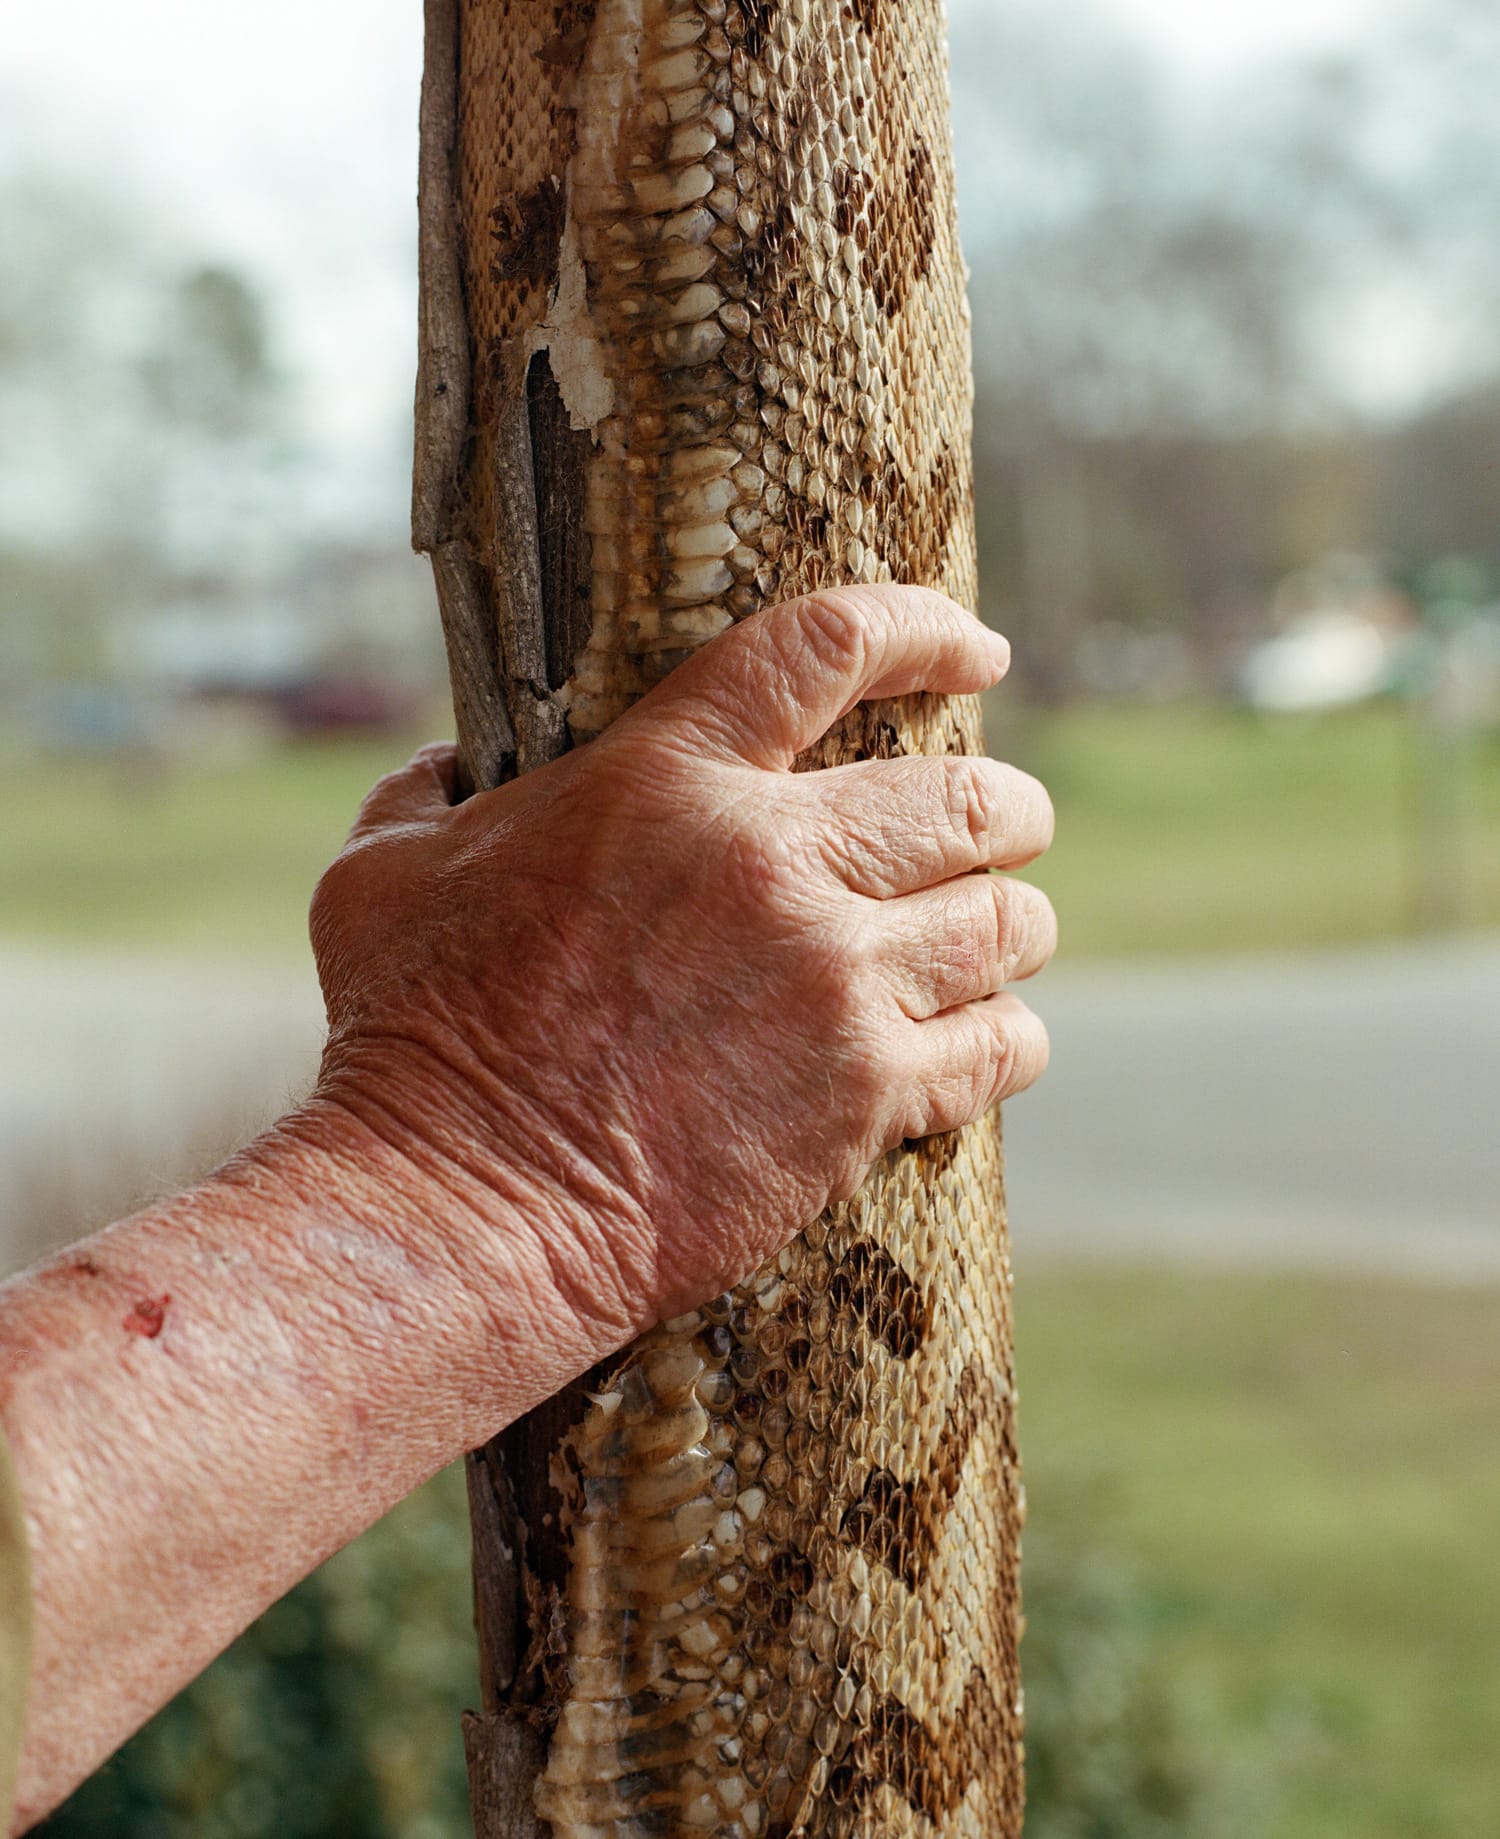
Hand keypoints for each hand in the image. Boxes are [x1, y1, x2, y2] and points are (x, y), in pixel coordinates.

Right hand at [307, 584, 1054, 1339]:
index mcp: (664, 779)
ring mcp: (830, 982)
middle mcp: (771, 864)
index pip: (829, 647)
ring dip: (1015, 920)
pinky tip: (995, 1036)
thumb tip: (448, 764)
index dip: (924, 627)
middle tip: (1008, 822)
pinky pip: (1001, 1045)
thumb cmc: (411, 1035)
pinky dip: (1010, 1034)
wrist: (465, 1207)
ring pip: (1003, 921)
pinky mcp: (864, 1098)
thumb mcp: (380, 873)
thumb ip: (428, 792)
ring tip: (1006, 933)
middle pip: (964, 795)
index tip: (976, 646)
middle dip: (1007, 805)